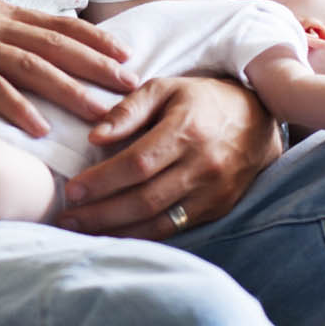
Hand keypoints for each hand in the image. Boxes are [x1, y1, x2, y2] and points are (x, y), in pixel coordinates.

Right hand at [0, 0, 136, 137]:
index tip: (128, 56)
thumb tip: (34, 58)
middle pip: (55, 43)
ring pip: (31, 65)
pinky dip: (18, 107)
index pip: (58, 24)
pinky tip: (40, 128)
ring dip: (69, 90)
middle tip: (133, 85)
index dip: (95, 39)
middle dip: (98, 64)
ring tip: (100, 112)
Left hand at [56, 75, 282, 241]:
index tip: (71, 190)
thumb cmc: (201, 100)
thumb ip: (128, 109)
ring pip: (159, 222)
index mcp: (186, 130)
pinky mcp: (217, 210)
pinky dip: (141, 237)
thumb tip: (94, 137)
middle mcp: (203, 165)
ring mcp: (212, 192)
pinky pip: (174, 230)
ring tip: (81, 231)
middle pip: (145, 199)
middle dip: (101, 213)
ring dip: (116, 231)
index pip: (138, 163)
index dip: (102, 181)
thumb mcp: (165, 88)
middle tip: (66, 218)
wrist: (258, 120)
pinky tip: (114, 236)